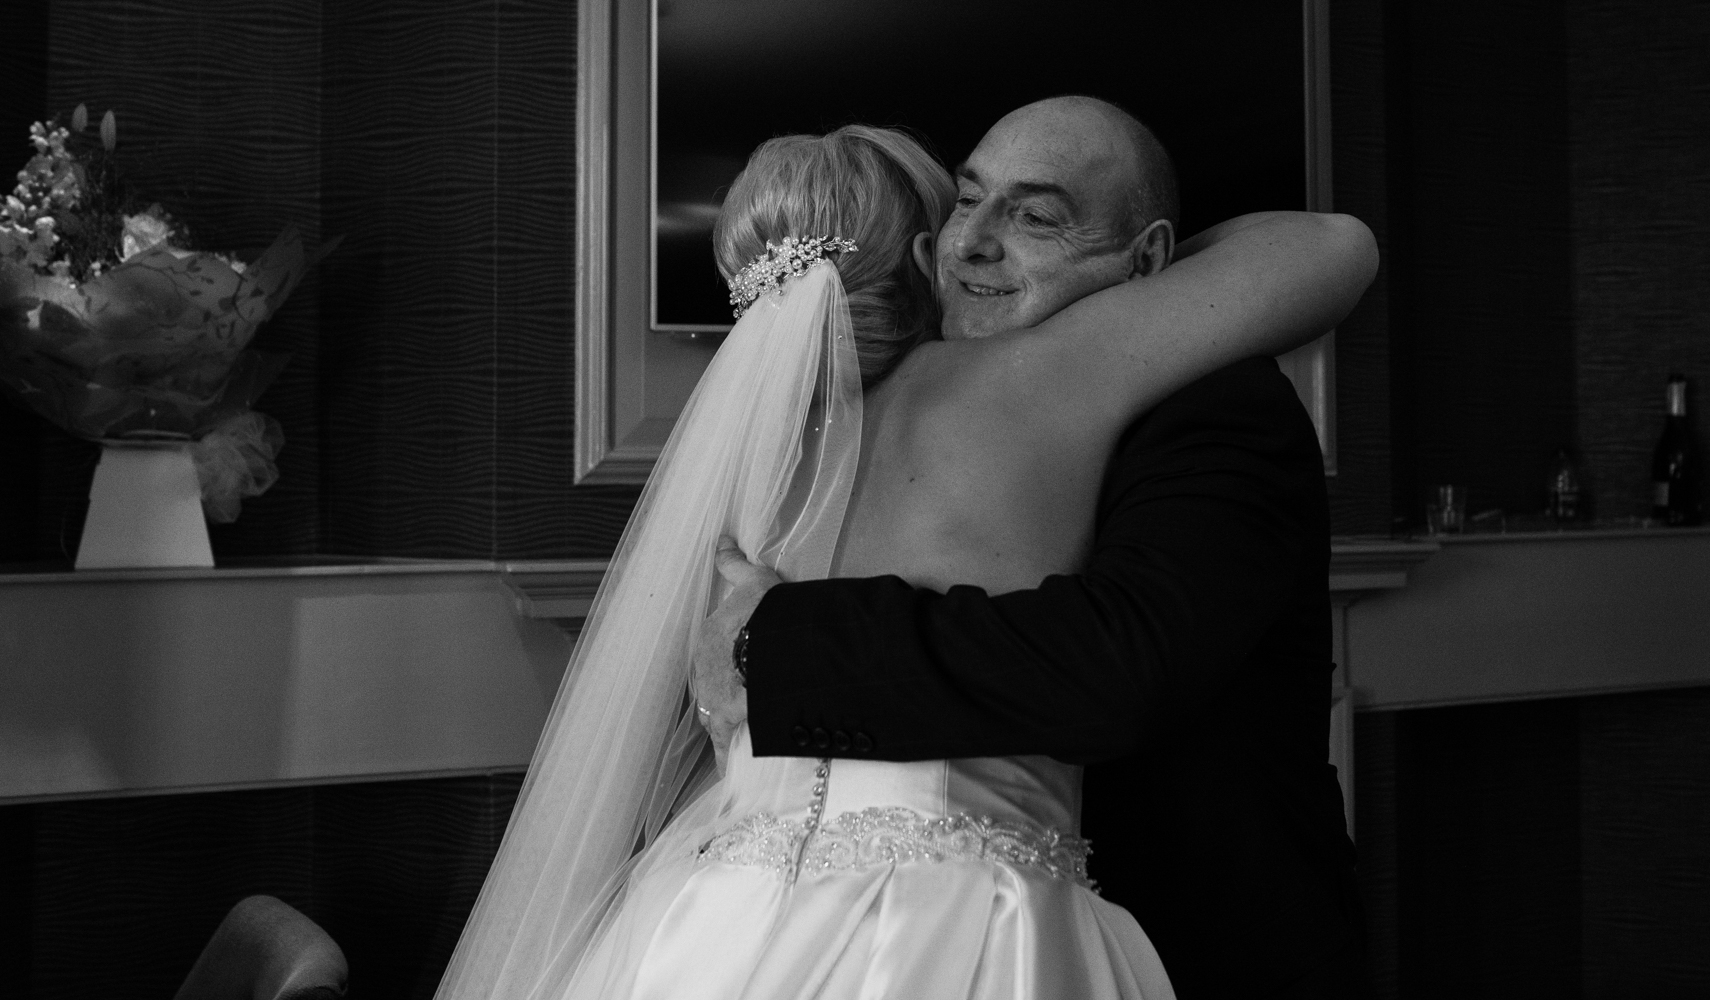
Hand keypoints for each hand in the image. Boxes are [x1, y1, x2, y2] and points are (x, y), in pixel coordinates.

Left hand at [692, 537, 781, 772]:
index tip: (737, 684)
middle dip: (723, 710)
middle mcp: (704, 676)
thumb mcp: (754, 582)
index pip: (712, 665)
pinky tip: (737, 779)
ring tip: (741, 754)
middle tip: (740, 721)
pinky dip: (732, 764)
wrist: (777, 642)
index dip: (726, 675)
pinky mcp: (730, 727)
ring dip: (727, 739)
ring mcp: (714, 704)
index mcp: (708, 643)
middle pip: (711, 698)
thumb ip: (735, 565)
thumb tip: (722, 539)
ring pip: (717, 727)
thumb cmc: (768, 611)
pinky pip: (729, 752)